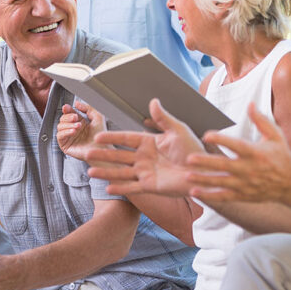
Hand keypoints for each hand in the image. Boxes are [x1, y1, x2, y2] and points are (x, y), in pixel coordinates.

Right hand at [56, 101, 105, 160]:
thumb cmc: (101, 136)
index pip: (69, 114)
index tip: (67, 107)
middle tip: (75, 118)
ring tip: (78, 127)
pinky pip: (59, 136)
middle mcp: (73, 130)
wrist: (102, 149)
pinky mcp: (66, 146)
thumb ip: (88, 108)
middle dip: (68, 117)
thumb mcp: (97, 117)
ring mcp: (69, 138)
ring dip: (68, 125)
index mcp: (80, 122)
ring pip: (60, 127)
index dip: (67, 110)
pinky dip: (65, 132)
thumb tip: (76, 103)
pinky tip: (73, 132)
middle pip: (62, 119)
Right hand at [87, 99, 205, 196]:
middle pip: (119, 156)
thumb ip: (163, 118)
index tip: (98, 136)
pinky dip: (120, 188)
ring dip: (106, 173)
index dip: (112, 137)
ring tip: (90, 172)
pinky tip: (108, 189)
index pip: (126, 139)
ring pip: (121, 172)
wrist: (203, 171)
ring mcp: (146, 173)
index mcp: (149, 142)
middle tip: (87, 154)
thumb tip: (153, 101)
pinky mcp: (150, 186)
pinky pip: (132, 188)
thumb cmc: (193, 150)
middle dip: (103, 155)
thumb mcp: (178, 130)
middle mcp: (144, 158)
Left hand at [186, 103, 290, 203]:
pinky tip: (194, 192)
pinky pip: (224, 197)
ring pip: (221, 183)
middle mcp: (249, 169)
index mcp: (256, 153)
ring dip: (204, 180)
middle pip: (225, 165)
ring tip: (187, 176)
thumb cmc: (281, 155)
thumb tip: (250, 104)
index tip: (206, 134)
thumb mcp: (275, 135)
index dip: (221, 139)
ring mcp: (246, 184)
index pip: (236, 145)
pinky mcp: (243, 195)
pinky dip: (209, 196)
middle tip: (189, 158)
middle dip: (206, 163)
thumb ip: (261, 120)